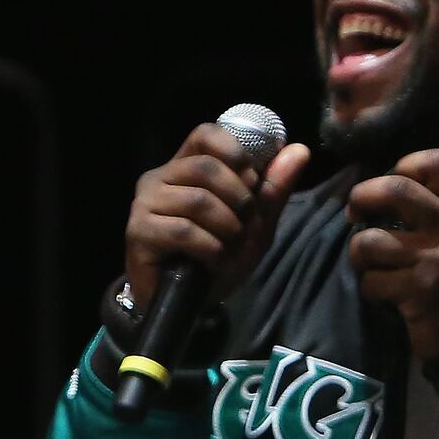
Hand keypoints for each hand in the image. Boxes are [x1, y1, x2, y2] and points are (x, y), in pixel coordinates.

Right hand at [122, 122, 312, 326]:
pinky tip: (211, 261)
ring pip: (198, 200)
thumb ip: (273, 188)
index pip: (205, 134)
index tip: (252, 181)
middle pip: (206, 166)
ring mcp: (145, 204)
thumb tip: (300, 149)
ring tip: (227, 247)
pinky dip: (209, 248)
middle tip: (244, 225)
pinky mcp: (139, 231)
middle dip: (238, 198)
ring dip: (226, 228)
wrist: (187, 304)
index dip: (234, 151)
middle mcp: (159, 178)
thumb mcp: (254, 223)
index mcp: (184, 167)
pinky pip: (184, 230)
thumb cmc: (216, 258)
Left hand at [346, 149, 438, 355]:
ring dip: (359, 255)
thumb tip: (383, 187)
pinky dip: (370, 289)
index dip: (405, 164)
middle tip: (354, 213)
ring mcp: (438, 259)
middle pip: (395, 189)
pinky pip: (372, 281)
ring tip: (368, 264)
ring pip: (370, 241)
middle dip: (361, 197)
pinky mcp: (421, 290)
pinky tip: (383, 294)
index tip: (391, 181)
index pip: (437, 162)